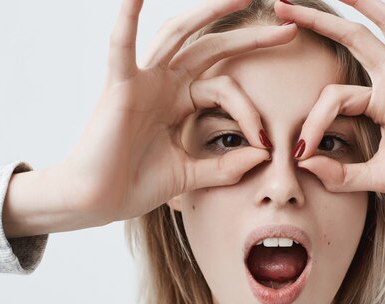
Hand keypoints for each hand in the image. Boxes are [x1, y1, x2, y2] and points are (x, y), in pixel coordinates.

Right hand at [53, 0, 297, 225]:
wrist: (96, 202)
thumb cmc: (134, 185)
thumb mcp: (190, 175)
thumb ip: (224, 166)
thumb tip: (263, 156)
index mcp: (179, 102)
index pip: (226, 89)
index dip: (250, 112)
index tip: (268, 143)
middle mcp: (163, 84)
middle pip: (211, 49)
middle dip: (249, 38)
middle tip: (288, 27)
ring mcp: (142, 81)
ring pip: (179, 35)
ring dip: (208, 12)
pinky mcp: (119, 87)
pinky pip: (122, 47)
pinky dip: (126, 19)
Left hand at [275, 0, 384, 214]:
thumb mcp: (375, 176)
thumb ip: (339, 173)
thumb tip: (303, 163)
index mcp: (379, 103)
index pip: (333, 95)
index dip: (313, 121)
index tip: (300, 151)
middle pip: (353, 39)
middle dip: (319, 22)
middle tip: (284, 4)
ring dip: (365, 3)